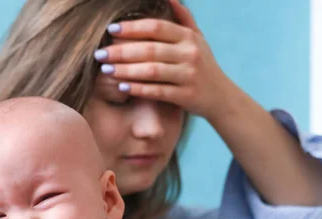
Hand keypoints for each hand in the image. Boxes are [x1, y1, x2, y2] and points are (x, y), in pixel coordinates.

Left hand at [94, 0, 235, 119]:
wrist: (222, 97)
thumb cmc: (203, 65)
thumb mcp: (197, 39)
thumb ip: (183, 18)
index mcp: (188, 37)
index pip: (157, 27)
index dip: (132, 28)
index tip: (111, 30)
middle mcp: (190, 54)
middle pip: (150, 50)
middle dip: (122, 51)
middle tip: (100, 53)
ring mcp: (189, 75)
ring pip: (152, 71)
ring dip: (126, 70)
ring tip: (106, 70)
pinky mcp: (186, 96)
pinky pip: (158, 91)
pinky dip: (139, 89)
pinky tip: (122, 87)